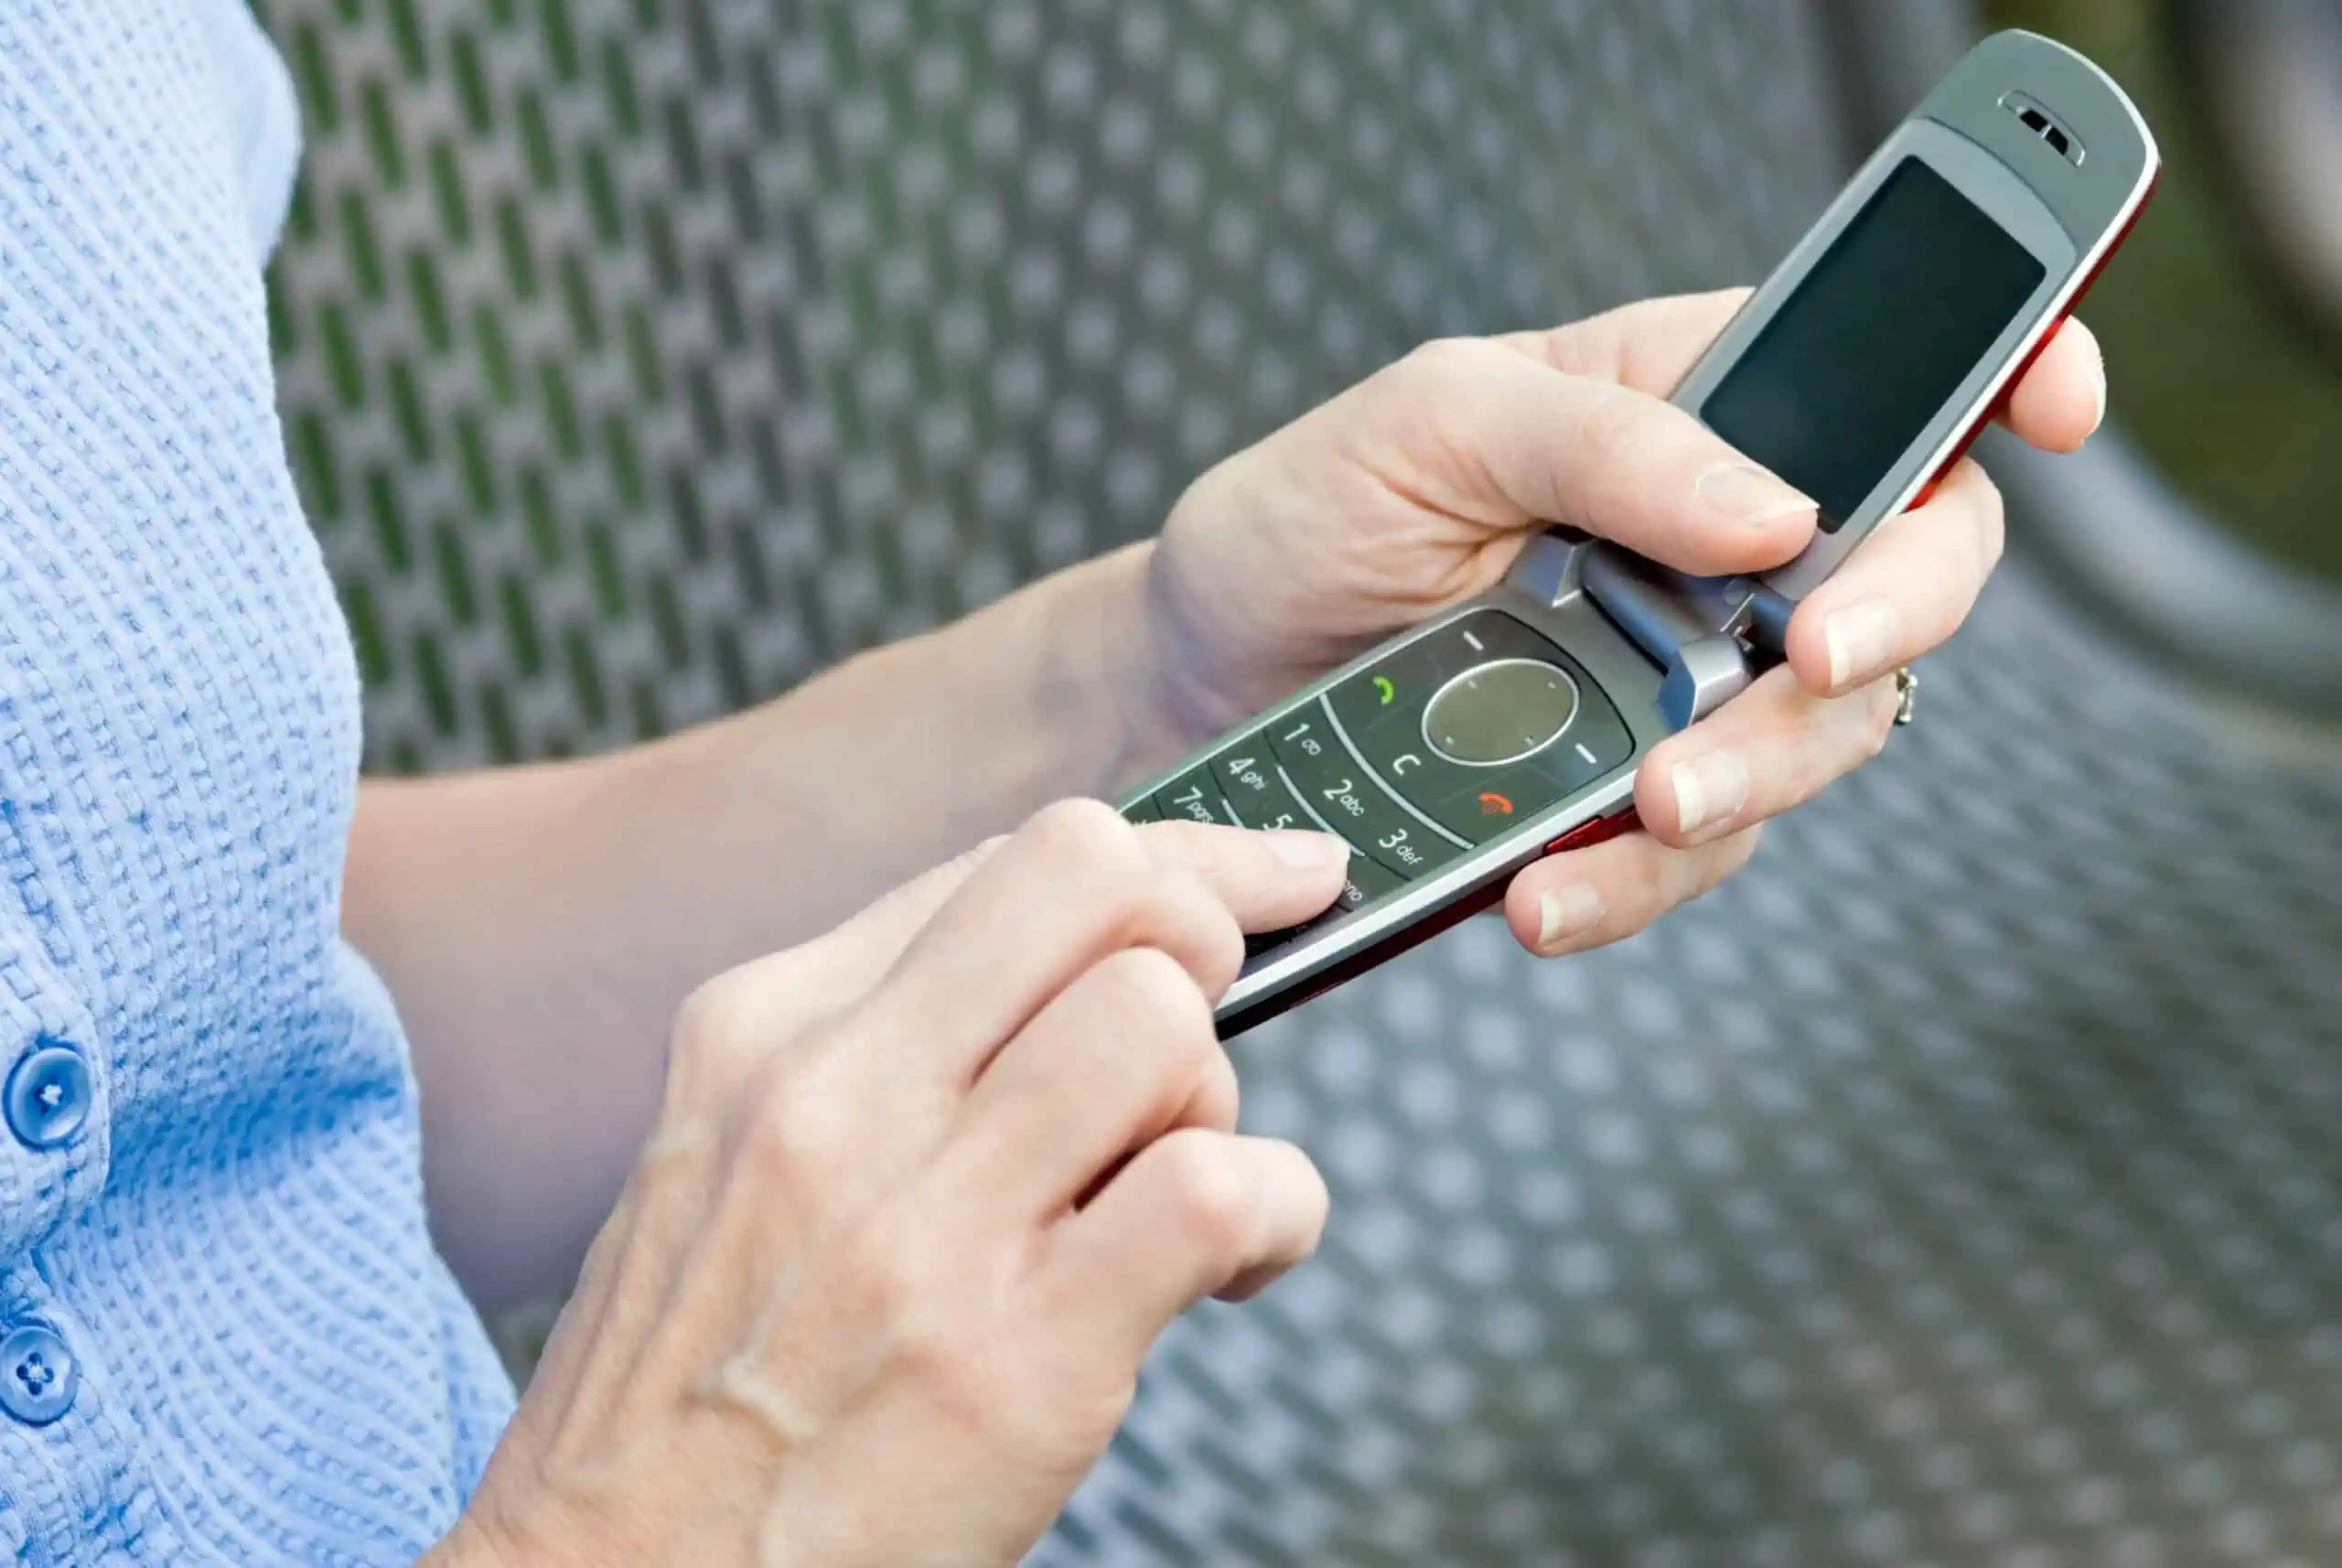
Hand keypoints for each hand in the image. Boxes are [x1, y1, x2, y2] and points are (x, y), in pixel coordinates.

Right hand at [432, 805, 1349, 1567]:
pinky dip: (1275, 1213)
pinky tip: (1229, 1266)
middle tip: (1190, 1062)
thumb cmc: (693, 1388)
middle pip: (1105, 887)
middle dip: (1205, 949)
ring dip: (1218, 1103)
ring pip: (1165, 1022)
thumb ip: (885, 1042)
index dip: (1186, 860)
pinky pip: (1220, 1187)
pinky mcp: (1018, 1353)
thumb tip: (1081, 959)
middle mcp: (838, 1095)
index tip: (1274, 875)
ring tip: (1169, 1188)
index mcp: (769, 1029)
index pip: (1021, 862)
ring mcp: (924, 1220)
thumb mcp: (732, 1158)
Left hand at [1142, 289, 2104, 954]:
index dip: (2002, 391)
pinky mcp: (1624, 794)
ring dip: (1748, 781)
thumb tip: (1777, 507)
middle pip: (1898, 589)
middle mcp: (1720, 549)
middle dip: (1874, 633)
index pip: (1892, 393)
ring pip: (1811, 745)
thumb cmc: (1305, 517)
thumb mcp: (1430, 423)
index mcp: (1693, 408)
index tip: (2052, 415)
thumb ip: (1602, 440)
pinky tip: (1546, 892)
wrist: (1197, 677)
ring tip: (1643, 806)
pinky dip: (1630, 884)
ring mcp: (1684, 681)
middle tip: (1798, 670)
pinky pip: (1684, 856)